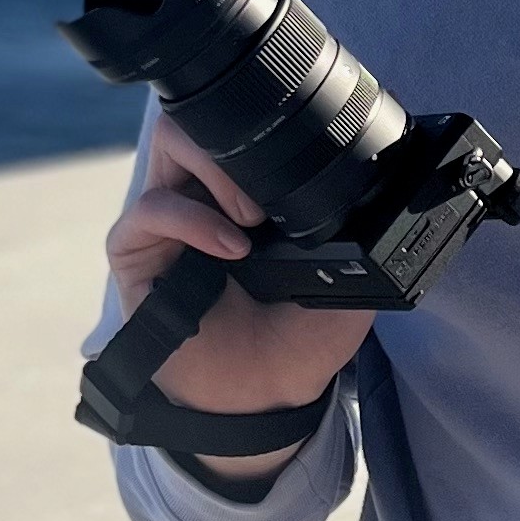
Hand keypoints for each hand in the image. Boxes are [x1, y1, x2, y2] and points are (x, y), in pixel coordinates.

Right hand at [102, 111, 376, 473]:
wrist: (270, 399)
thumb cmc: (301, 339)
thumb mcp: (349, 278)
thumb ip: (358, 235)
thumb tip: (382, 203)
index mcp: (247, 191)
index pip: (240, 127)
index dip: (263, 122)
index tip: (305, 148)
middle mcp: (204, 196)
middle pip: (197, 121)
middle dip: (232, 139)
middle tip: (269, 193)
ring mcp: (168, 223)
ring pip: (170, 150)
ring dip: (214, 174)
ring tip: (252, 219)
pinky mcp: (138, 258)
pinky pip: (145, 215)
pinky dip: (188, 220)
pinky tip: (230, 248)